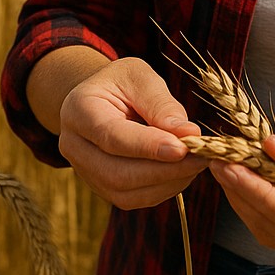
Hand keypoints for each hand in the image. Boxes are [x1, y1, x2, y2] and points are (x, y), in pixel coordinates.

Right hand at [57, 57, 205, 209]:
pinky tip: (182, 172)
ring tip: (196, 163)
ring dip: (166, 182)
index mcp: (79, 110)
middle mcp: (74, 146)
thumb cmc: (122, 83)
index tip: (183, 148)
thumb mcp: (140, 76)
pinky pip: (131, 198)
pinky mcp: (101, 187)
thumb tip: (187, 134)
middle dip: (163, 170)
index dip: (148, 146)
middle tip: (201, 157)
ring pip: (124, 192)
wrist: (101, 98)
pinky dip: (162, 189)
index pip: (112, 136)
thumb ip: (161, 103)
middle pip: (116, 172)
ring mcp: (84, 171)